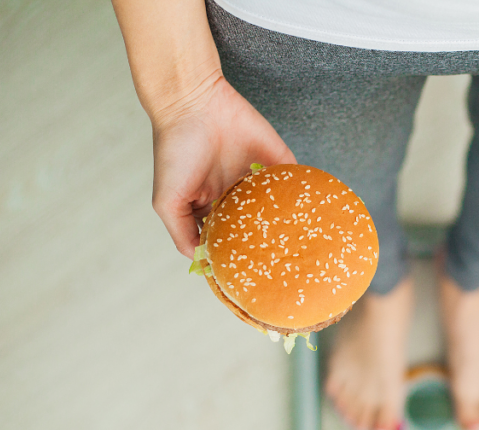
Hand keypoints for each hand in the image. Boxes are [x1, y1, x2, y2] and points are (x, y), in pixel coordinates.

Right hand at [150, 74, 295, 258]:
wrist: (195, 103)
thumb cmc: (175, 151)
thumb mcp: (168, 201)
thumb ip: (182, 232)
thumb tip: (199, 261)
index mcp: (211, 208)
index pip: (229, 240)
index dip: (238, 256)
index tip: (250, 276)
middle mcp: (237, 197)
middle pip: (259, 228)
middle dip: (269, 245)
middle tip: (283, 267)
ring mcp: (259, 180)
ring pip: (281, 210)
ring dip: (291, 224)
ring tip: (301, 246)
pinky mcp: (277, 161)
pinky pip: (297, 182)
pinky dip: (304, 196)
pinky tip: (310, 215)